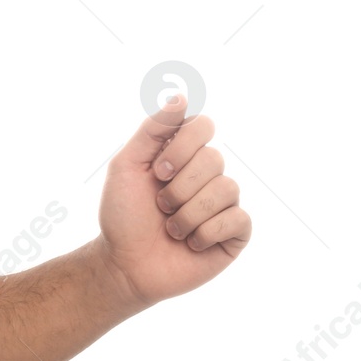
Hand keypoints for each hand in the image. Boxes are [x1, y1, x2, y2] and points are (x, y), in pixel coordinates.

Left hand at [94, 95, 251, 311]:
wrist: (125, 263)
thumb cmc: (123, 214)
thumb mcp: (127, 165)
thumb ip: (153, 130)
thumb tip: (182, 96)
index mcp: (182, 154)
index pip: (203, 125)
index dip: (183, 146)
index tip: (158, 169)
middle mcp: (207, 175)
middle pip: (214, 158)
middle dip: (179, 186)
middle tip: (159, 204)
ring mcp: (223, 203)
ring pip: (226, 189)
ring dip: (188, 213)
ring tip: (171, 227)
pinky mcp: (235, 233)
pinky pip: (237, 219)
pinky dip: (205, 232)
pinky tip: (190, 243)